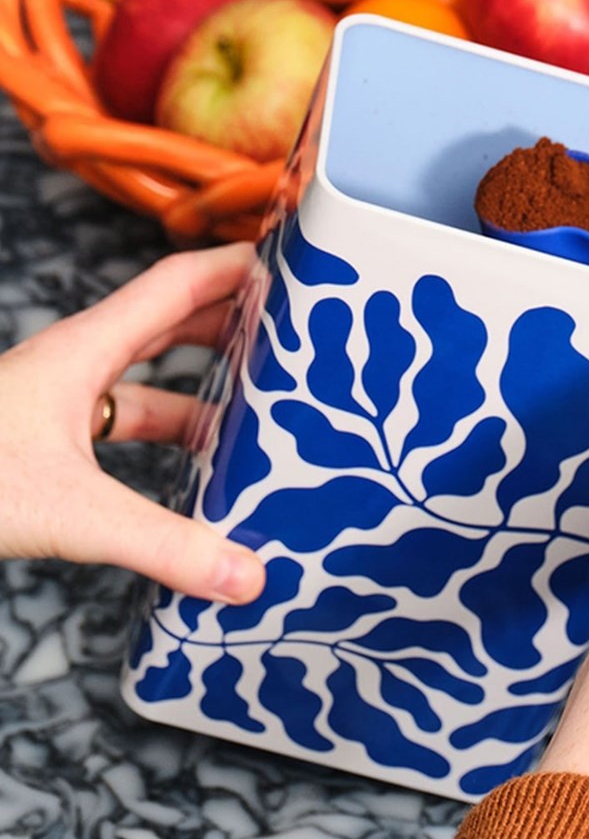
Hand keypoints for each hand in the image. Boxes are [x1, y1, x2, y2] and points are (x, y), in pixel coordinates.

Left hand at [0, 243, 265, 603]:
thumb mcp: (70, 510)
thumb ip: (163, 544)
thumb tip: (245, 574)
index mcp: (82, 352)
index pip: (174, 286)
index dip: (233, 268)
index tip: (286, 264)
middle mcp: (74, 367)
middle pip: (169, 325)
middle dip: (232, 323)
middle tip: (289, 333)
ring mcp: (60, 404)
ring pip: (149, 380)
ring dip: (204, 387)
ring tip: (260, 406)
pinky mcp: (50, 442)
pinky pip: (125, 424)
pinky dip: (168, 435)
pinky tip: (197, 464)